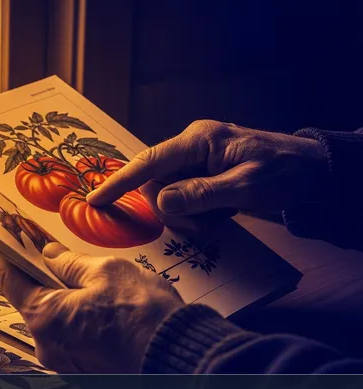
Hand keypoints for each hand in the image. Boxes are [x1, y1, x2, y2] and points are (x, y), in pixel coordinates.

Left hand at [0, 243, 182, 372]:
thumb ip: (70, 262)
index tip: (0, 238)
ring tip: (70, 269)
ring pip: (52, 318)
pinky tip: (88, 298)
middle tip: (38, 247)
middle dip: (34, 272)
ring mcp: (65, 362)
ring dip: (57, 294)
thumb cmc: (144, 314)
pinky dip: (72, 314)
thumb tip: (50, 255)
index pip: (9, 280)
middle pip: (30, 300)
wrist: (178, 356)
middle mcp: (48, 346)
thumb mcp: (105, 271)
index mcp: (45, 318)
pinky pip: (69, 335)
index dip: (3, 254)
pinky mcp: (85, 369)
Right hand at [86, 120, 328, 227]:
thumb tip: (162, 202)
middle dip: (172, 211)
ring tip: (220, 219)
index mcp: (199, 141)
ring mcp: (197, 163)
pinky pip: (185, 201)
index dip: (120, 182)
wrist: (316, 172)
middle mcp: (192, 148)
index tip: (95, 199)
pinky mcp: (204, 178)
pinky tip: (223, 215)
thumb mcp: (246, 186)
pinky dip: (199, 215)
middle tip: (202, 226)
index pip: (148, 161)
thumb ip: (201, 194)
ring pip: (170, 196)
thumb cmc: (286, 171)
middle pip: (156, 184)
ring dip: (189, 216)